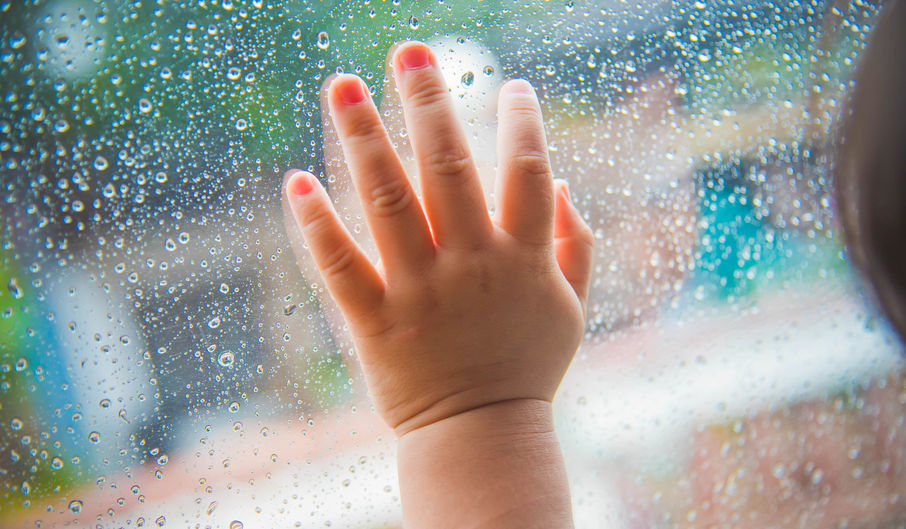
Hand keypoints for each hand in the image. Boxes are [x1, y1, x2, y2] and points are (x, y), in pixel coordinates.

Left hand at [284, 41, 593, 435]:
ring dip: (363, 137)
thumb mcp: (572, 308)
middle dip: (428, 101)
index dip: (522, 123)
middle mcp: (472, 264)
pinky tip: (296, 181)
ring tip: (341, 83)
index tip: (509, 86)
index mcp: (523, 258)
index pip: (528, 172)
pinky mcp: (377, 322)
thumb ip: (577, 245)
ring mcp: (421, 291)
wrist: (481, 433)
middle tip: (408, 50)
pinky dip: (317, 225)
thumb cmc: (527, 366)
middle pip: (449, 166)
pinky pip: (342, 267)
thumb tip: (565, 185)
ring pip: (388, 201)